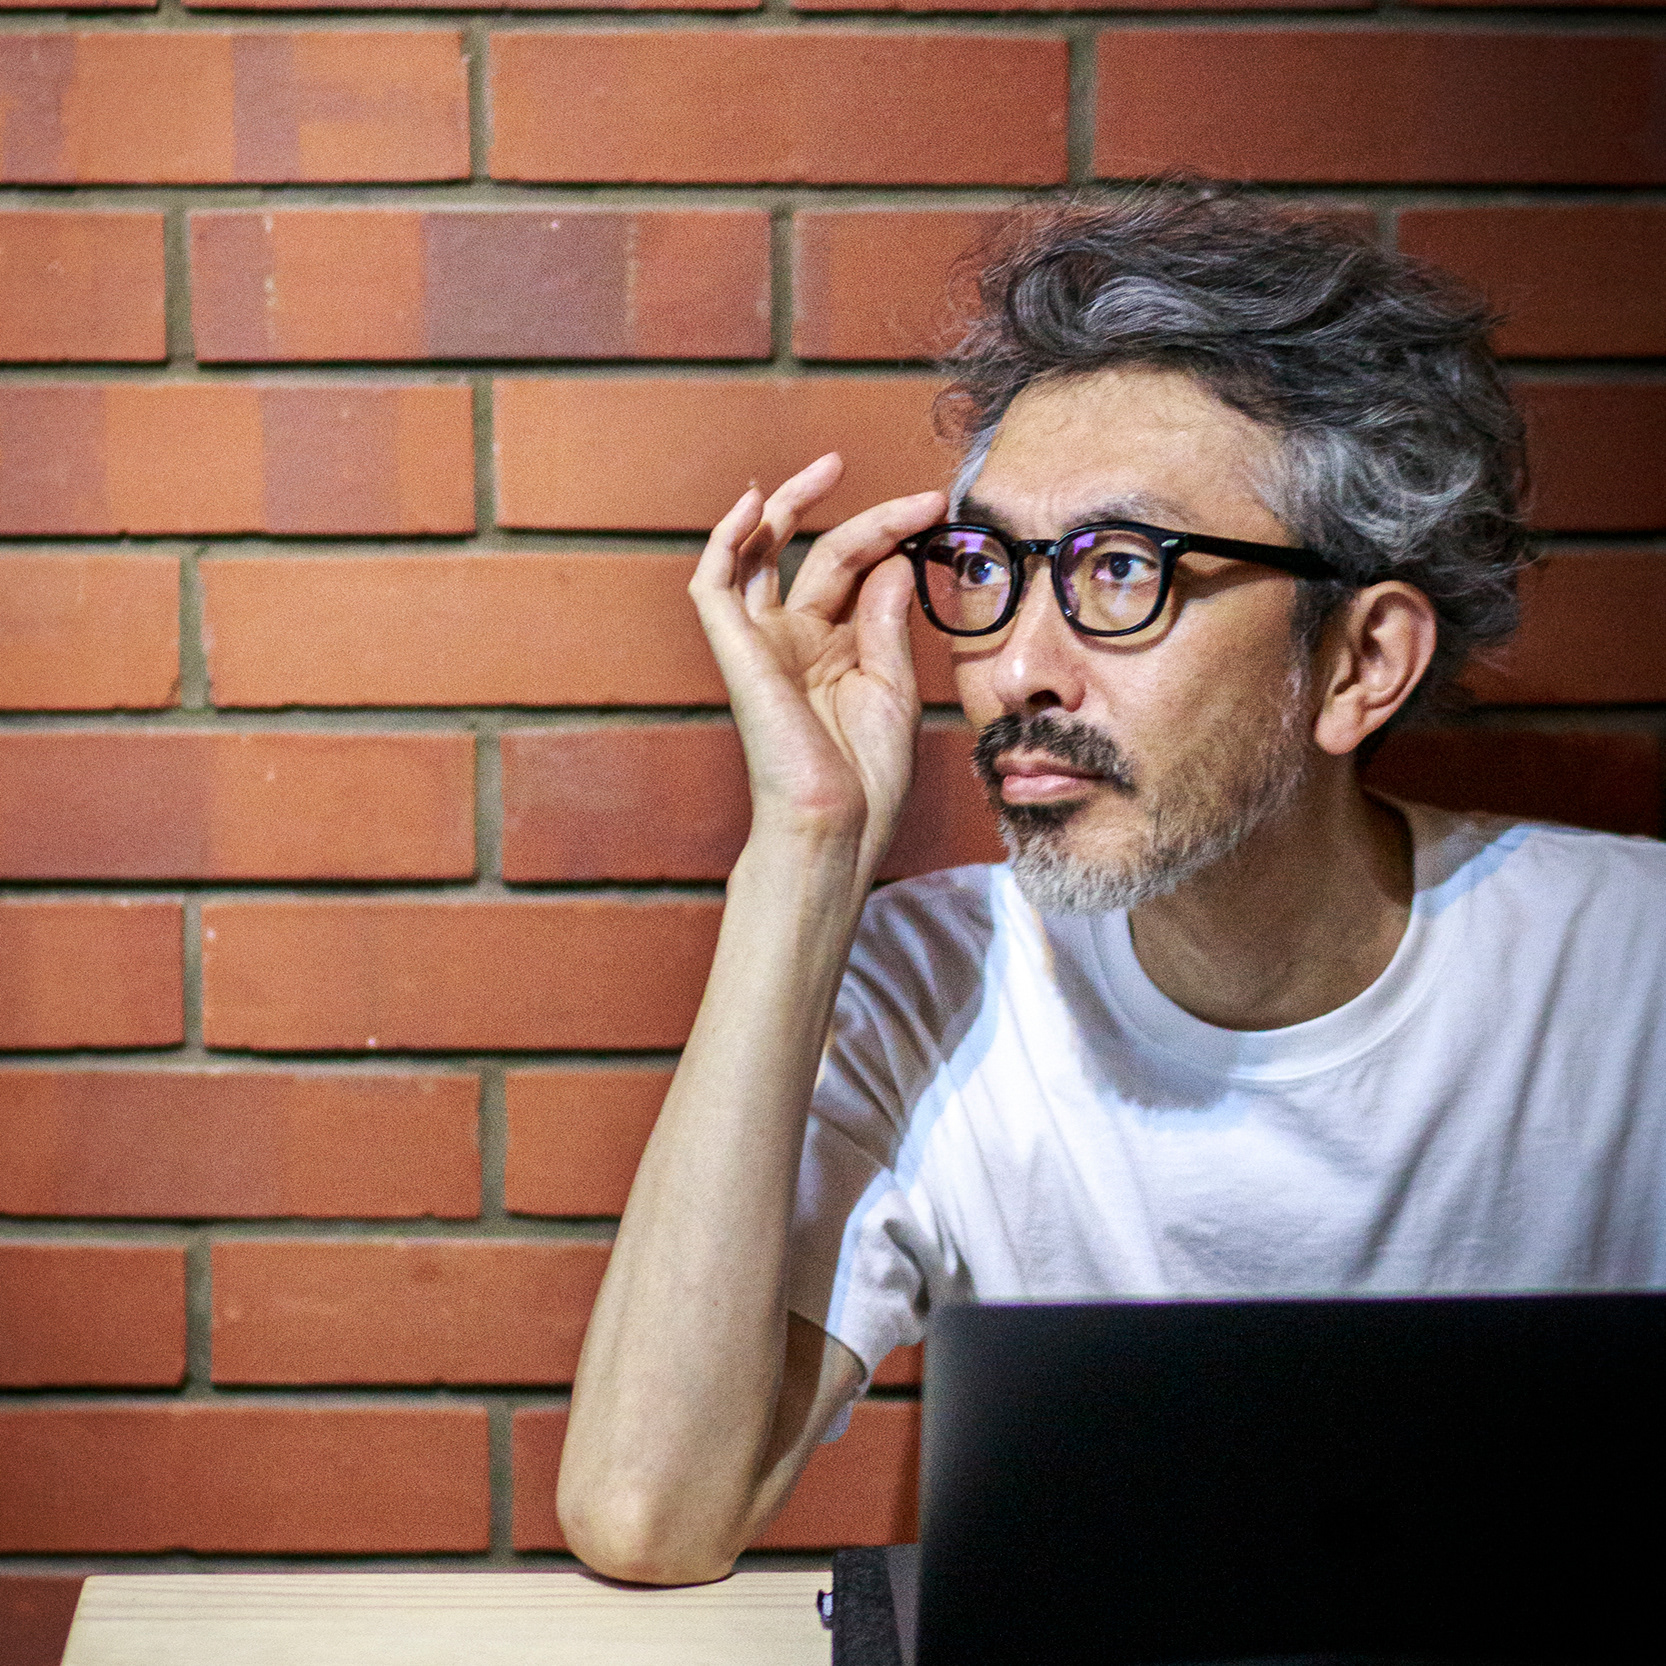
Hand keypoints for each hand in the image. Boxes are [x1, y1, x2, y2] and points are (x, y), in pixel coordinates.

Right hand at [689, 453, 946, 878]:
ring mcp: (763, 644)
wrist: (836, 826)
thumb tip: (892, 558)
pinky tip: (753, 505)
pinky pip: (713, 584)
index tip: (937, 509)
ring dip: (786, 506)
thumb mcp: (894, 687)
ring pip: (759, 555)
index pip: (859, 570)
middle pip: (818, 554)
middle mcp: (796, 639)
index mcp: (837, 649)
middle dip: (860, 513)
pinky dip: (724, 541)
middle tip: (911, 492)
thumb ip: (886, 620)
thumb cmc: (867, 777)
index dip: (893, 533)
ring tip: (828, 469)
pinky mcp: (736, 653)